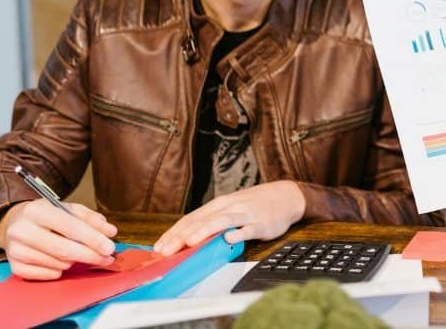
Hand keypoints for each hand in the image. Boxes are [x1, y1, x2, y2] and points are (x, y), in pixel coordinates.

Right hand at [0, 199, 117, 279]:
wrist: (15, 224)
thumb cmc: (47, 216)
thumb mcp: (68, 209)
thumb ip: (91, 219)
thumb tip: (110, 232)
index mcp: (37, 210)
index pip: (70, 227)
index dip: (92, 239)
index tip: (110, 247)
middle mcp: (22, 230)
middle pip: (63, 249)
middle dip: (90, 255)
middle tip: (107, 259)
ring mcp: (15, 250)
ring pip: (57, 263)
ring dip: (74, 262)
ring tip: (77, 253)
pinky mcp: (14, 266)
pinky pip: (47, 275)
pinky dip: (59, 270)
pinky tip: (60, 261)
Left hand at [153, 181, 305, 255]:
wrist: (286, 196)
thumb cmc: (255, 205)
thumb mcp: (231, 210)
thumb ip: (212, 223)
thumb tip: (188, 240)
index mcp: (218, 205)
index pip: (191, 218)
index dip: (174, 232)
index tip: (159, 246)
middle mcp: (229, 207)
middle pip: (202, 220)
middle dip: (182, 236)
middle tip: (166, 250)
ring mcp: (245, 214)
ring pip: (221, 221)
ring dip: (205, 231)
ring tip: (190, 242)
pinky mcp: (261, 223)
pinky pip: (248, 229)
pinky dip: (238, 234)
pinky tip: (229, 240)